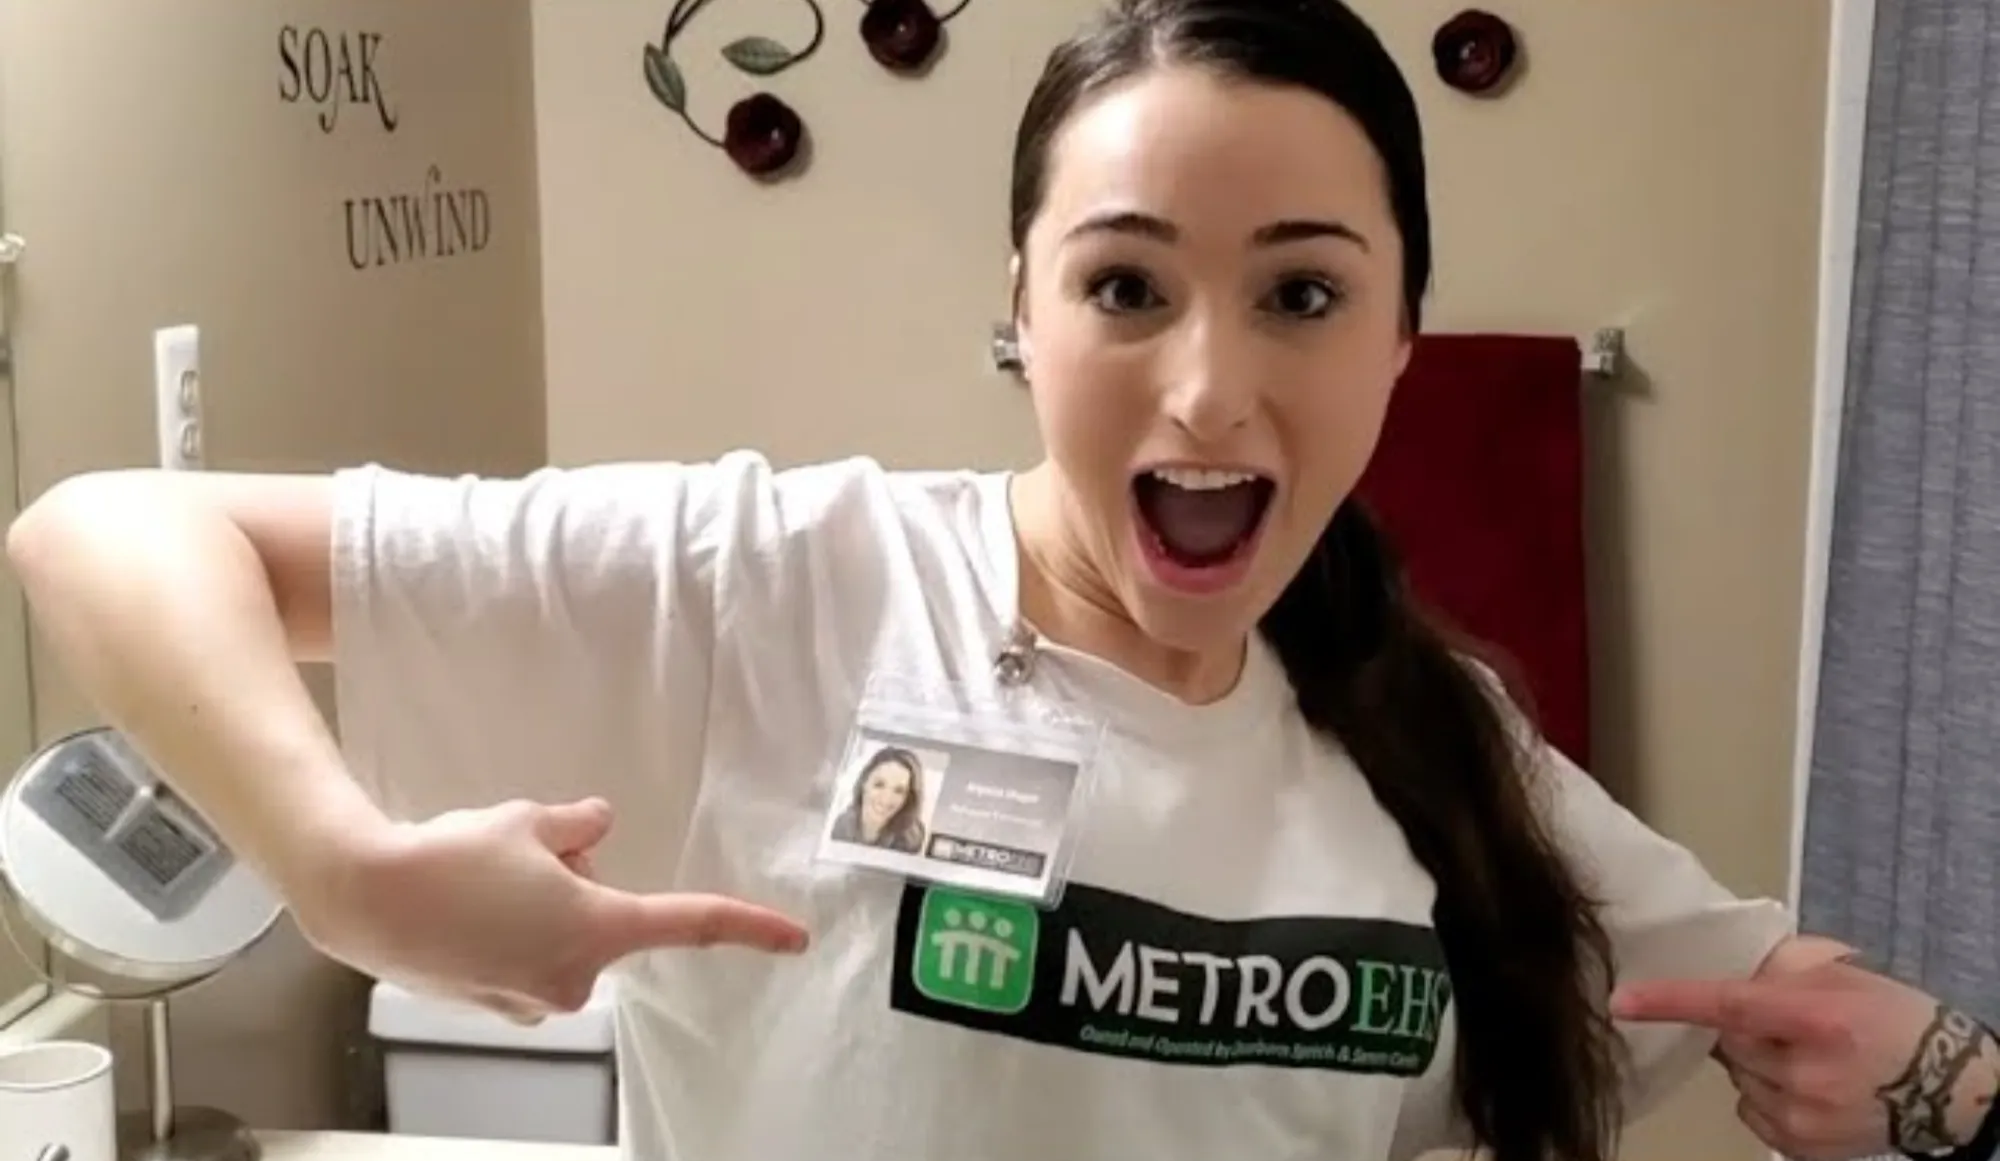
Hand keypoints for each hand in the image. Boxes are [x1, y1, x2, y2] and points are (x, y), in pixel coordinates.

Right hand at [296, 796, 808, 1023]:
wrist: (364, 898)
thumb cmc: (451, 857)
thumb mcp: (527, 821)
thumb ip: (576, 825)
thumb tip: (598, 825)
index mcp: (596, 927)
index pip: (689, 923)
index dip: (749, 928)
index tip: (794, 938)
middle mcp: (574, 976)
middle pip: (604, 914)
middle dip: (575, 882)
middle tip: (520, 856)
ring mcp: (534, 999)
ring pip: (563, 935)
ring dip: (537, 906)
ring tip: (478, 882)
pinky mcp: (498, 1007)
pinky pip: (526, 957)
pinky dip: (507, 931)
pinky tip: (463, 910)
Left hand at [1613, 957, 1999, 1159]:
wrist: (1949, 1087)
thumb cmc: (1892, 1018)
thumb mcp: (1842, 978)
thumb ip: (1780, 973)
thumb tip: (1719, 968)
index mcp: (1816, 1018)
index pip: (1729, 1005)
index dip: (1672, 1002)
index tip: (1623, 1001)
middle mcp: (1805, 1071)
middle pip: (1731, 1043)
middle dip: (1746, 1030)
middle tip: (1788, 1025)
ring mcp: (1803, 1115)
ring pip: (1740, 1078)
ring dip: (1758, 1064)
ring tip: (1809, 1058)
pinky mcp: (1803, 1145)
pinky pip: (1753, 1110)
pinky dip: (1768, 1095)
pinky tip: (1809, 1086)